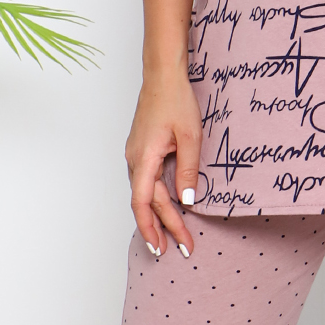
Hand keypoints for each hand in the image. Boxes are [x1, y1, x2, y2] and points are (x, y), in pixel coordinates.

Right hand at [125, 69, 200, 260]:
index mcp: (144, 158)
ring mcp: (135, 155)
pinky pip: (145, 182)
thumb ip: (187, 169)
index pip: (143, 203)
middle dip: (163, 227)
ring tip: (172, 236)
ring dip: (158, 215)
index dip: (153, 227)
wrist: (162, 76)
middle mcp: (134, 160)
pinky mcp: (141, 151)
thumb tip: (186, 199)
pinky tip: (165, 208)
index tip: (164, 247)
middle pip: (147, 202)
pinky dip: (155, 199)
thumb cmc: (176, 101)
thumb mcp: (190, 137)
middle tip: (180, 248)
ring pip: (145, 193)